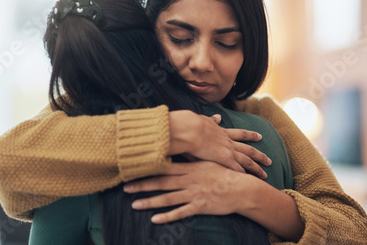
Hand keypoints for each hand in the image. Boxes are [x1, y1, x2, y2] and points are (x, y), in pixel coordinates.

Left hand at [123, 161, 255, 223]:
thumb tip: (178, 148)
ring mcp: (194, 194)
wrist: (241, 188)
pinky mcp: (200, 206)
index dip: (148, 168)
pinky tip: (155, 219)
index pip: (165, 167)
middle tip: (125, 187)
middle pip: (162, 182)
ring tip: (134, 204)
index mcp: (190, 168)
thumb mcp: (206, 161)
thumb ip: (191, 157)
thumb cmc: (223, 173)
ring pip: (168, 198)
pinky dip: (167, 216)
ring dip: (150, 202)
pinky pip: (181, 212)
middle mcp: (189, 180)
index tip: (133, 169)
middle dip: (143, 185)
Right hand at [168, 110, 270, 177]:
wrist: (191, 129)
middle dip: (259, 155)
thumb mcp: (204, 120)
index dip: (250, 136)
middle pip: (248, 149)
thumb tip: (218, 117)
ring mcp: (228, 151)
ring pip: (247, 160)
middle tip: (269, 160)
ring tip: (265, 174)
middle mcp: (228, 142)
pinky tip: (249, 180)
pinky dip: (244, 174)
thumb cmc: (193, 124)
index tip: (259, 136)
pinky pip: (237, 169)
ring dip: (256, 167)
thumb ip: (212, 120)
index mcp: (223, 132)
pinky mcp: (224, 159)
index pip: (240, 134)